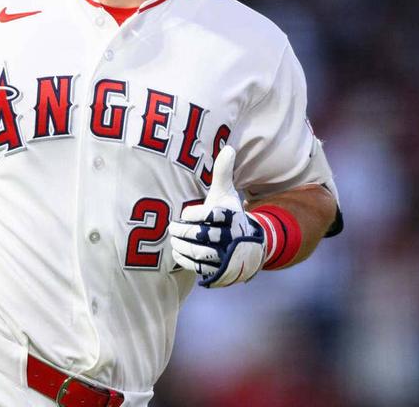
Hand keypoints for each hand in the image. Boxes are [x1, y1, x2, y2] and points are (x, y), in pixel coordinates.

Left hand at [168, 146, 264, 287]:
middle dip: (183, 232)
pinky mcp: (219, 270)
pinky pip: (199, 267)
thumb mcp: (226, 194)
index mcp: (231, 217)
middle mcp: (230, 237)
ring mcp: (225, 255)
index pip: (211, 216)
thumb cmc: (229, 215)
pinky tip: (177, 252)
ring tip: (173, 239)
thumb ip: (223, 173)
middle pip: (203, 236)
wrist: (246, 245)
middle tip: (172, 227)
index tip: (186, 214)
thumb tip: (229, 147)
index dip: (194, 215)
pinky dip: (184, 260)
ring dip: (181, 246)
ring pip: (200, 253)